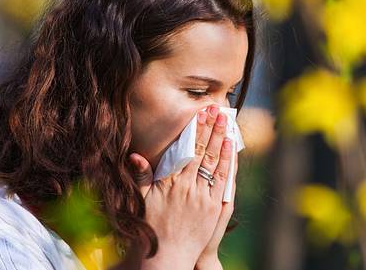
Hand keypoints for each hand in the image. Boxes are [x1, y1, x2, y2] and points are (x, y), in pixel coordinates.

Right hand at [128, 104, 233, 269]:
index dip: (194, 130)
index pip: (185, 150)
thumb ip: (141, 176)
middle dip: (210, 128)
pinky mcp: (214, 208)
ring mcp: (202, 197)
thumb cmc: (151, 227)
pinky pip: (222, 180)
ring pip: (214, 162)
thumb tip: (136, 156)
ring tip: (225, 122)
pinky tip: (230, 147)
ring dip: (220, 139)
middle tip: (216, 110)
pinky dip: (227, 162)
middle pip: (202, 151)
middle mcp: (187, 187)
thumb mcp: (141, 200)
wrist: (166, 255)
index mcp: (169, 182)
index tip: (199, 114)